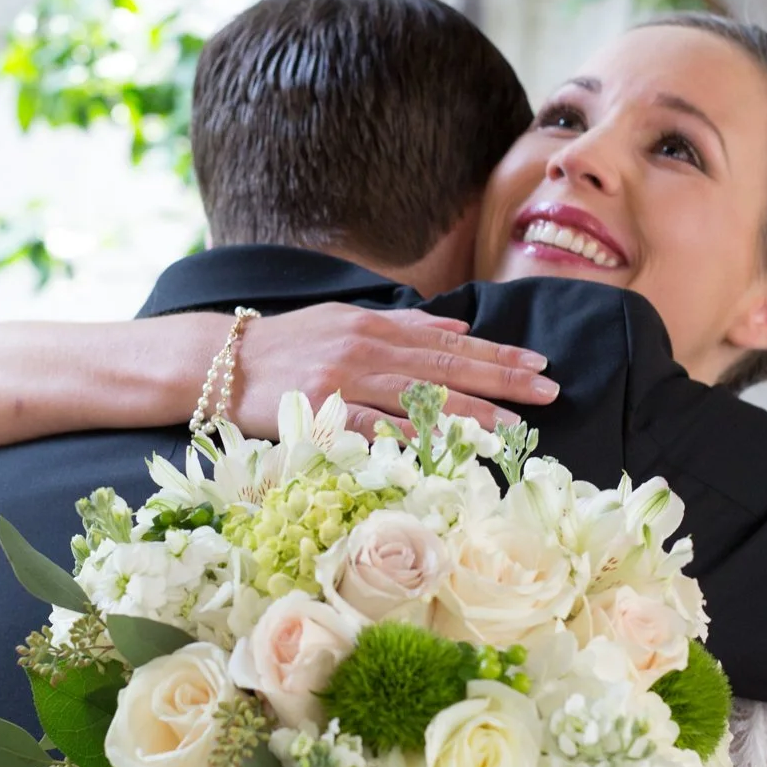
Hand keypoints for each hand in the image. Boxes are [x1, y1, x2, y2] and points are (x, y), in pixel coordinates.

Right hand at [231, 305, 558, 441]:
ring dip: (470, 413)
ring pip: (419, 398)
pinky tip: (443, 447)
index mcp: (376, 327)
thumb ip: (400, 323)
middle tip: (548, 392)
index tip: (538, 364)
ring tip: (512, 426)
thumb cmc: (284, 343)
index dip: (497, 354)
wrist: (218, 360)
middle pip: (446, 368)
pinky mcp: (321, 410)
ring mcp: (345, 380)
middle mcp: (367, 349)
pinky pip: (373, 427)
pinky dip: (409, 436)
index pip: (450, 342)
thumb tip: (454, 326)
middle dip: (501, 380)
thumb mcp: (344, 319)